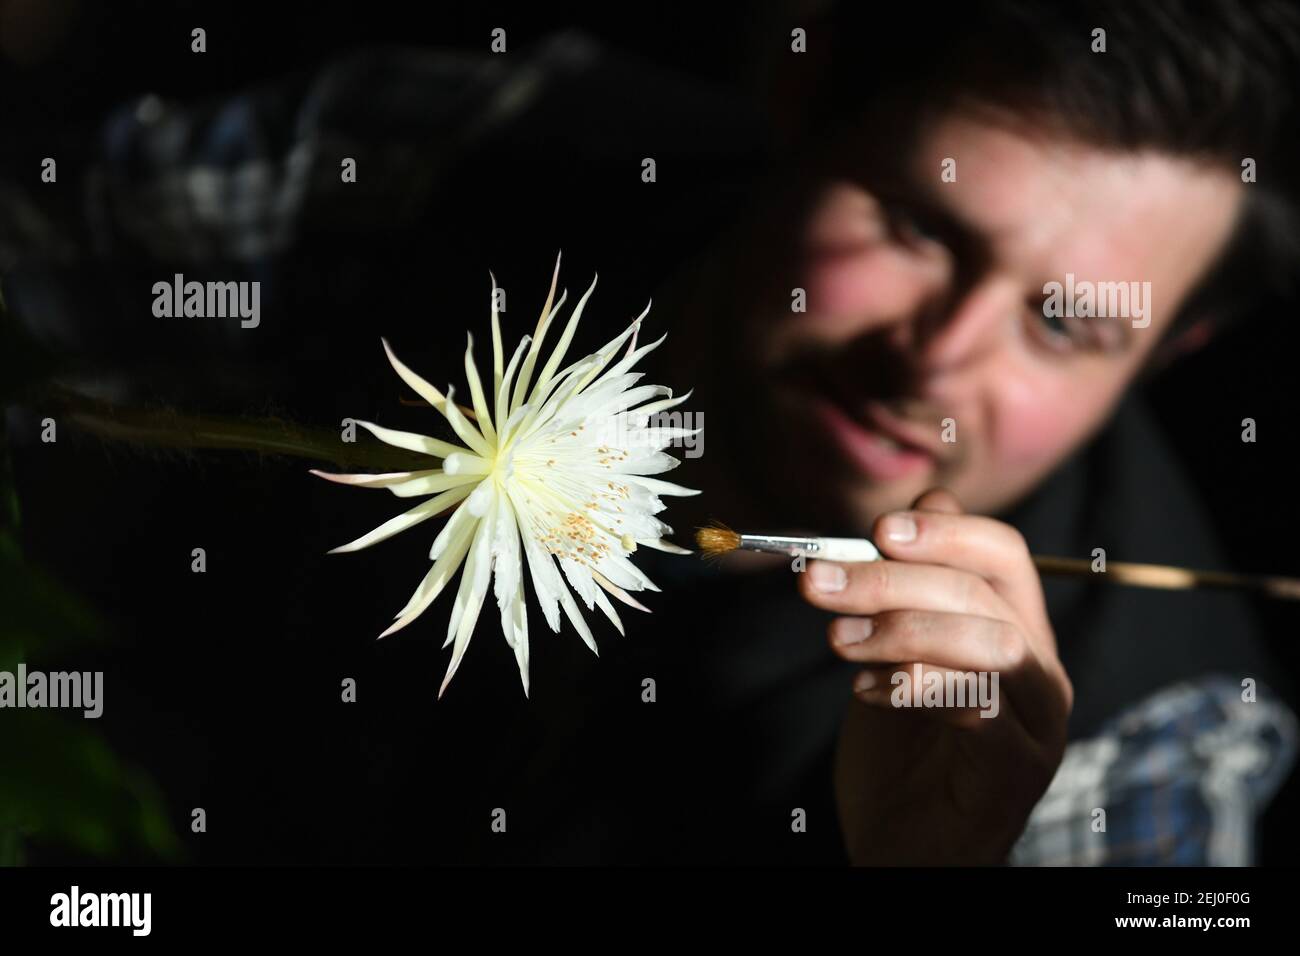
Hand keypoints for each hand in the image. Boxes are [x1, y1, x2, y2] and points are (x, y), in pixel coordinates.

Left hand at [798, 487, 1072, 864]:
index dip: (944, 530)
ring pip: (993, 643)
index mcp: (1014, 630)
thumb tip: (924, 499)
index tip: (876, 529)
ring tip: (838, 643)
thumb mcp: (890, 654)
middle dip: (892, 580)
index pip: (1002, 554)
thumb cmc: (897, 751)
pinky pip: (985, 712)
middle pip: (984, 592)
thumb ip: (906, 586)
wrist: (900, 848)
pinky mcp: (1020, 772)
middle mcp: (1040, 670)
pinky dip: (921, 689)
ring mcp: (1038, 723)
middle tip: (817, 584)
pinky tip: (869, 695)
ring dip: (903, 630)